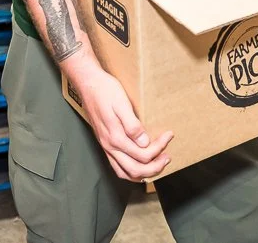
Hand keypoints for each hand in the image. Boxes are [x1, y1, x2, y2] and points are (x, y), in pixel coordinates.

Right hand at [70, 60, 172, 180]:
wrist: (89, 84)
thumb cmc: (106, 91)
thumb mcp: (122, 103)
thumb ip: (132, 125)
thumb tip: (144, 143)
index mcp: (115, 137)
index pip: (143, 154)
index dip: (159, 148)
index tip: (169, 135)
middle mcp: (110, 146)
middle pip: (135, 170)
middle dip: (154, 167)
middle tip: (167, 157)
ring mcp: (106, 147)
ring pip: (125, 172)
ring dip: (143, 172)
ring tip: (158, 163)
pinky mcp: (105, 144)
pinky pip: (118, 167)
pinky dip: (132, 170)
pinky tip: (140, 163)